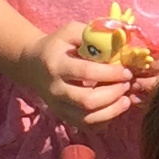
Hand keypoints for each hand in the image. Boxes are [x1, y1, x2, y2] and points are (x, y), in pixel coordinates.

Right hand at [13, 28, 137, 129]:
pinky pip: (86, 126)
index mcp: (57, 65)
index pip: (86, 72)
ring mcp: (58, 106)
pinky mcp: (63, 116)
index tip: (126, 71)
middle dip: (113, 94)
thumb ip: (93, 34)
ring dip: (112, 111)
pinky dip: (104, 121)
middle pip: (87, 101)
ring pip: (86, 118)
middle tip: (126, 85)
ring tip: (126, 100)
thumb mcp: (71, 31)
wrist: (32, 64)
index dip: (110, 73)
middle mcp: (55, 89)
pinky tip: (114, 109)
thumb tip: (121, 42)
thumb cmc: (57, 45)